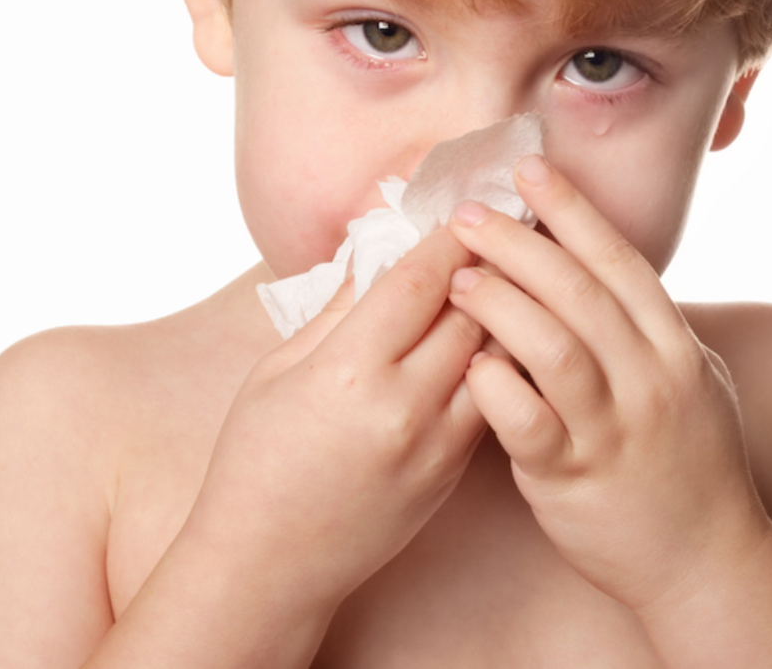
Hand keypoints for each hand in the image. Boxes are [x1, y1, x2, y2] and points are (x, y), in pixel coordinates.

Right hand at [185, 228, 487, 611]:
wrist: (269, 565)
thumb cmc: (256, 461)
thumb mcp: (277, 370)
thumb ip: (334, 307)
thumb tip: (373, 250)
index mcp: (349, 372)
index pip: (418, 282)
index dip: (447, 237)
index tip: (467, 207)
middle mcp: (402, 406)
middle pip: (469, 311)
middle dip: (490, 261)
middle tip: (505, 226)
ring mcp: (435, 445)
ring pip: (493, 353)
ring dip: (505, 308)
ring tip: (515, 272)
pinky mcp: (451, 473)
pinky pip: (489, 398)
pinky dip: (497, 358)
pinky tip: (500, 332)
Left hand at [446, 155, 769, 610]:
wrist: (705, 562)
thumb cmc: (689, 460)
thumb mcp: (690, 378)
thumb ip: (646, 326)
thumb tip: (599, 266)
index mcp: (675, 346)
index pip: (619, 260)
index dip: (572, 209)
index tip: (529, 170)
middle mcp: (651, 379)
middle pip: (579, 292)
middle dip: (519, 242)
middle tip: (466, 214)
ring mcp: (615, 430)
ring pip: (554, 349)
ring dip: (501, 305)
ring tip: (457, 277)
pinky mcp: (575, 479)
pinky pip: (529, 424)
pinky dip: (495, 387)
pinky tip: (467, 360)